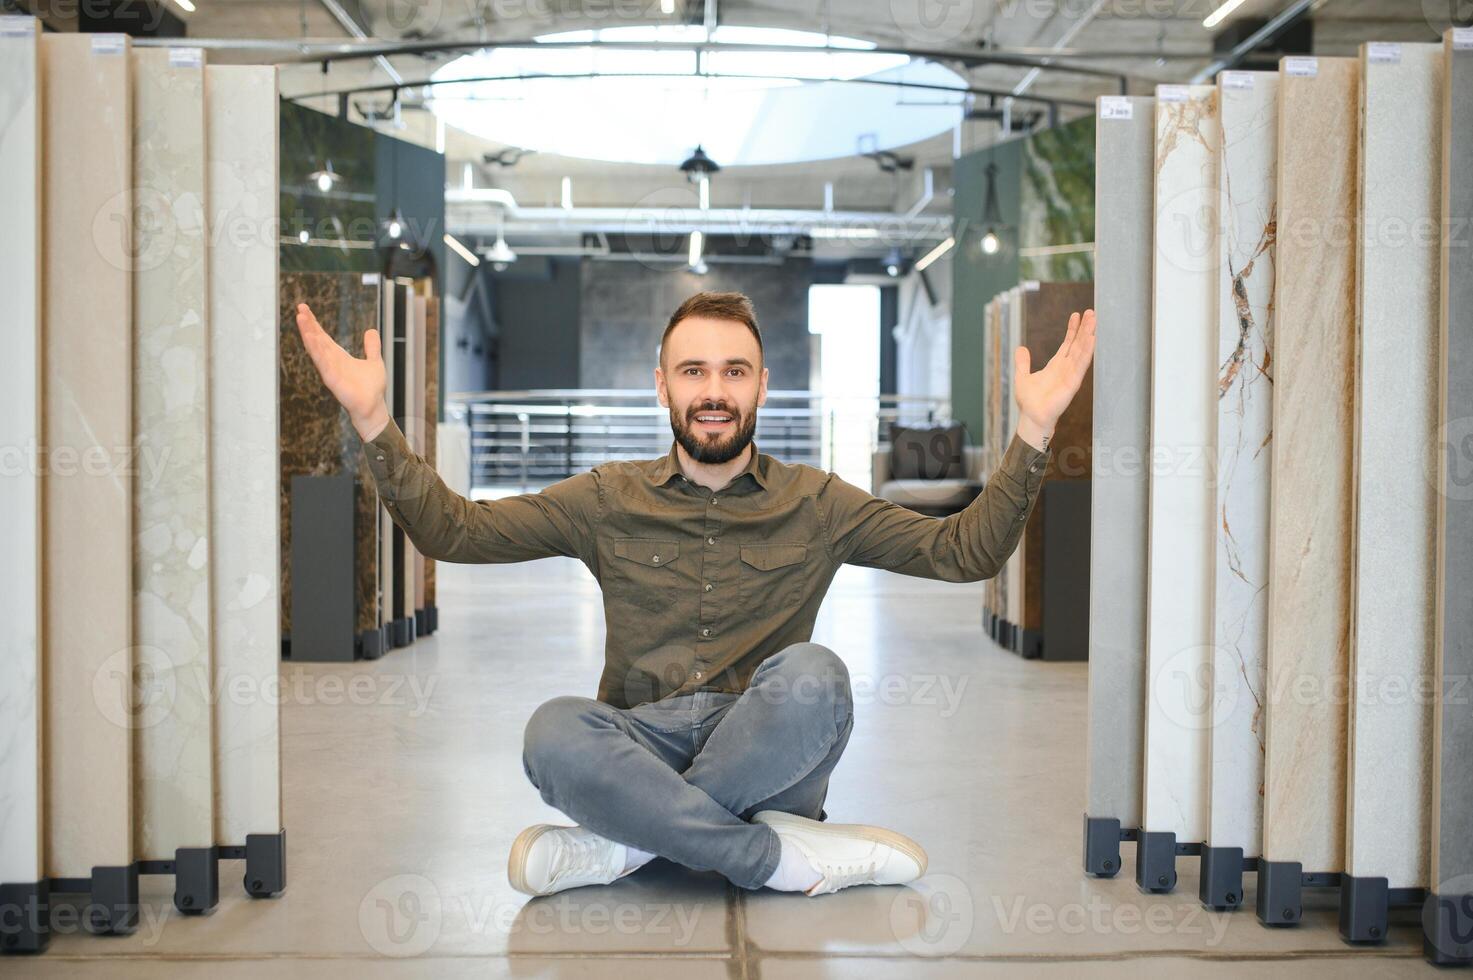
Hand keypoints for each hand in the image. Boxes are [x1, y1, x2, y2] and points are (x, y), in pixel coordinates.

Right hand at [294, 302, 389, 440]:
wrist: (373, 407)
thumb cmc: (371, 388)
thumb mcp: (374, 361)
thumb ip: (372, 347)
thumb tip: (371, 330)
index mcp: (338, 356)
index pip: (323, 336)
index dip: (314, 323)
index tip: (304, 308)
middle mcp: (331, 362)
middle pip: (317, 340)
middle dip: (308, 325)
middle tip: (300, 308)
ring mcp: (330, 370)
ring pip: (316, 349)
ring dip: (309, 334)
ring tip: (301, 319)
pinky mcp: (332, 380)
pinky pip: (323, 363)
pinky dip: (317, 351)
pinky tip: (312, 339)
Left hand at [1012, 308, 1095, 451]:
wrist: (1032, 418)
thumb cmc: (1029, 402)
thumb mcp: (1022, 377)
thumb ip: (1023, 363)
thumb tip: (1021, 348)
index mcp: (1056, 365)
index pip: (1067, 343)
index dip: (1072, 330)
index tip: (1076, 315)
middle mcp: (1066, 368)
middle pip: (1077, 344)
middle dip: (1084, 328)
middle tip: (1091, 312)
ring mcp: (1071, 374)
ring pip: (1082, 351)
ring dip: (1088, 336)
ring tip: (1094, 321)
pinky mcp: (1073, 383)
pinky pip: (1081, 365)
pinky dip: (1087, 352)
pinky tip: (1092, 340)